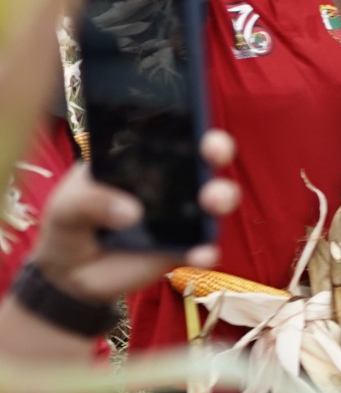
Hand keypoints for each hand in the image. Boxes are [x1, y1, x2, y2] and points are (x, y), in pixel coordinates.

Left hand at [28, 132, 236, 308]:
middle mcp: (169, 182)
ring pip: (216, 199)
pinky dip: (207, 250)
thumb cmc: (70, 224)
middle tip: (213, 153)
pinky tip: (201, 254)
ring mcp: (181, 215)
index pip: (169, 134)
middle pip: (204, 158)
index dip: (188, 122)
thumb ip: (88, 201)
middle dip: (218, 149)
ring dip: (223, 196)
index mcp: (141, 160)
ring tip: (212, 202)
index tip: (194, 121)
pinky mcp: (183, 248)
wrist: (70, 272)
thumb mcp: (66, 207)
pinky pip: (204, 247)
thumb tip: (130, 212)